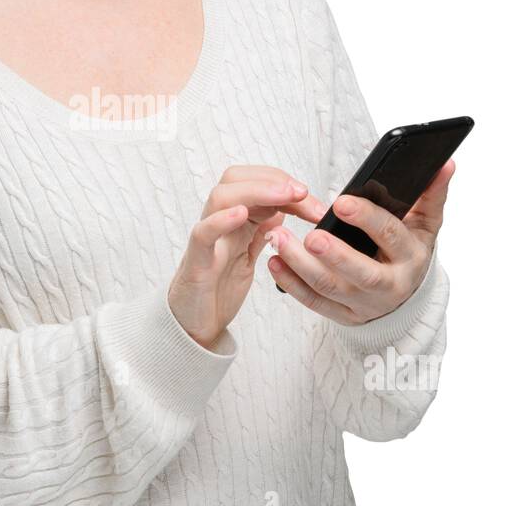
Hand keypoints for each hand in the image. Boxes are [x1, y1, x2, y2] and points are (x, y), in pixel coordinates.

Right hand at [168, 165, 325, 347]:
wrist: (195, 326)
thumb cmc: (219, 290)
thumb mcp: (249, 255)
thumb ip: (262, 231)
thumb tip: (284, 208)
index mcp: (235, 221)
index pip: (256, 183)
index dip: (284, 184)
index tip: (311, 198)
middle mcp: (220, 223)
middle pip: (236, 179)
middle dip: (272, 180)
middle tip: (302, 193)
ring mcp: (208, 240)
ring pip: (221, 197)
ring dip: (256, 191)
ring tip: (283, 196)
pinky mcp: (197, 262)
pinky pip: (203, 234)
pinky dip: (220, 220)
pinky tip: (240, 214)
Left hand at [265, 159, 455, 325]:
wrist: (405, 298)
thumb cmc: (409, 251)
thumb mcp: (425, 225)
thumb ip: (432, 194)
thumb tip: (445, 163)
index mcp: (410, 256)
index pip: (390, 236)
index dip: (367, 219)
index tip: (341, 201)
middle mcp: (389, 284)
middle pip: (362, 273)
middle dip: (336, 255)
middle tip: (310, 236)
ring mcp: (364, 304)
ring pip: (331, 288)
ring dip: (302, 266)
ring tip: (279, 239)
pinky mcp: (343, 315)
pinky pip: (315, 302)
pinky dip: (292, 285)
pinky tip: (274, 263)